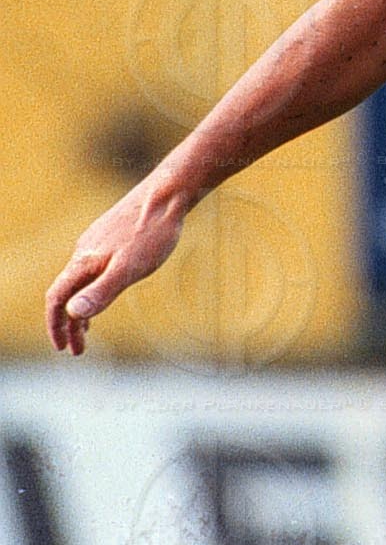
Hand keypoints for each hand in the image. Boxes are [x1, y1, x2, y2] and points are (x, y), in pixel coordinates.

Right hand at [45, 178, 188, 354]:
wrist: (170, 193)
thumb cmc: (153, 232)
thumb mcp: (130, 267)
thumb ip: (102, 290)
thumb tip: (73, 313)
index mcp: (84, 262)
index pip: (57, 299)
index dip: (55, 325)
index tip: (62, 348)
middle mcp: (84, 251)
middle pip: (67, 293)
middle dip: (69, 324)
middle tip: (78, 350)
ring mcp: (97, 242)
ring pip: (81, 280)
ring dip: (82, 307)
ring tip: (88, 330)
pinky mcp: (112, 236)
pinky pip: (93, 269)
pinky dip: (93, 288)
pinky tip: (107, 290)